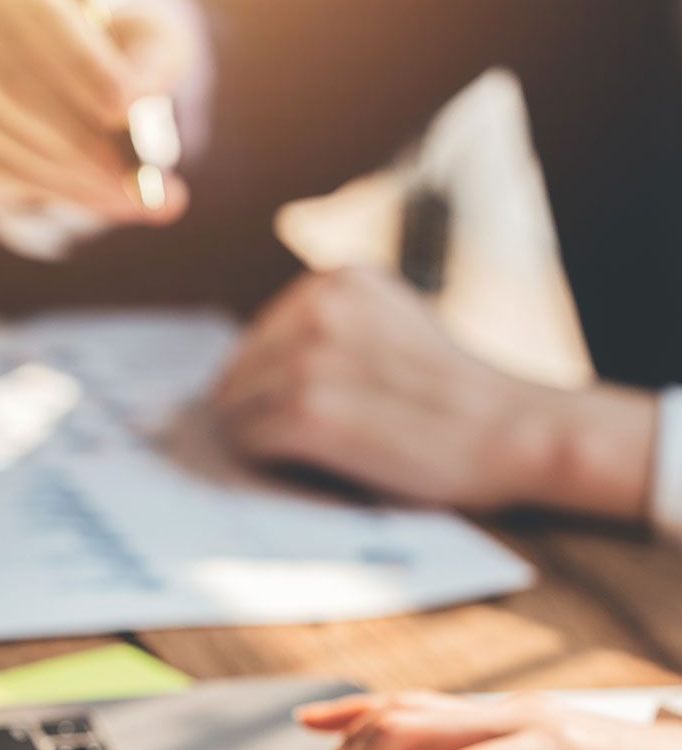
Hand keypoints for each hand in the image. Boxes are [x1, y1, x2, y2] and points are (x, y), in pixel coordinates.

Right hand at [0, 0, 193, 223]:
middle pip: (15, 89)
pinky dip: (57, 195)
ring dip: (79, 178)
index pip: (40, 17)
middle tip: (140, 179)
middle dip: (84, 141)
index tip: (132, 107)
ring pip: (10, 141)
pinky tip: (102, 199)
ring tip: (143, 200)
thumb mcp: (149, 37)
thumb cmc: (113, 48)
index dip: (85, 64)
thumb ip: (154, 60)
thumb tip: (142, 97)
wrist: (72, 76)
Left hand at [212, 266, 655, 517]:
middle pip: (235, 374)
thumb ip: (333, 330)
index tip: (287, 416)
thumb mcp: (394, 326)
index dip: (263, 386)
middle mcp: (318, 307)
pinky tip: (308, 468)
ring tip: (303, 459)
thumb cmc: (458, 396)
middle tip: (288, 447)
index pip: (257, 340)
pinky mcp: (308, 410)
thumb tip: (259, 365)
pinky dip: (266, 461)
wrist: (516, 431)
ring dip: (256, 441)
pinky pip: (249, 440)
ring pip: (234, 408)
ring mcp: (310, 357)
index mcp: (337, 280)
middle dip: (250, 413)